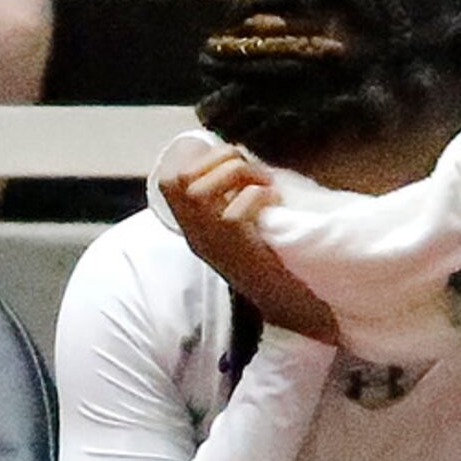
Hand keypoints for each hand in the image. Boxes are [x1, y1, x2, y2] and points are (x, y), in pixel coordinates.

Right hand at [157, 144, 336, 344]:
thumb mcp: (243, 225)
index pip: (168, 182)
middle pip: (178, 181)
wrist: (292, 305)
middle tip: (249, 164)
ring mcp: (213, 244)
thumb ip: (233, 196)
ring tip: (265, 182)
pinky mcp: (236, 249)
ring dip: (235, 174)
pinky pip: (233, 212)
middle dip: (214, 160)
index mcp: (197, 229)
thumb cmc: (274, 260)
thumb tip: (237, 155)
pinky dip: (255, 196)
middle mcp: (198, 237)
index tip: (224, 156)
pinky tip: (274, 201)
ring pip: (199, 192)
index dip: (192, 159)